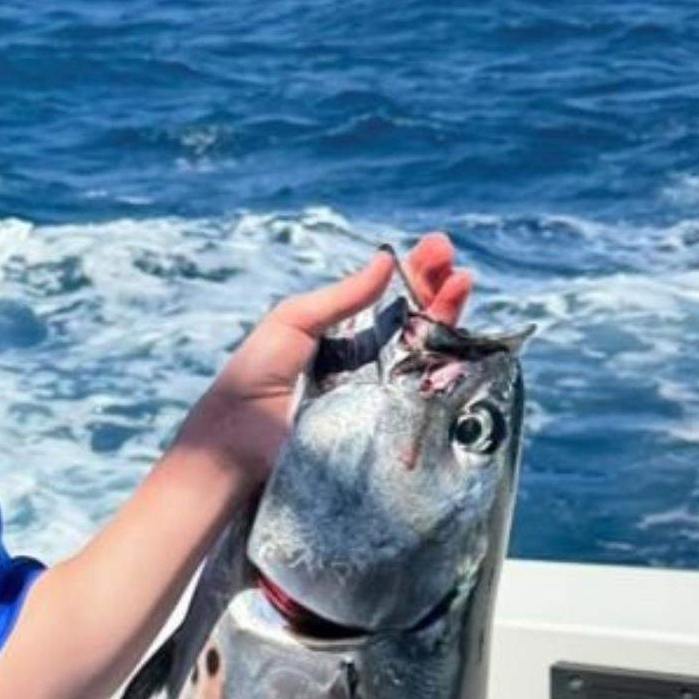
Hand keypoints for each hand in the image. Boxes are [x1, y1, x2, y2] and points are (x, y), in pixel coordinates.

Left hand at [190, 231, 471, 490]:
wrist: (237, 450)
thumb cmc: (252, 382)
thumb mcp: (292, 324)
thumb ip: (340, 297)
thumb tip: (386, 259)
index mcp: (344, 338)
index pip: (390, 300)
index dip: (416, 274)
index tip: (438, 248)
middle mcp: (370, 367)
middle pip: (417, 324)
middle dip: (439, 291)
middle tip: (454, 263)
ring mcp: (383, 401)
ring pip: (429, 357)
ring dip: (449, 318)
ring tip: (461, 284)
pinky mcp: (388, 435)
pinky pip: (426, 402)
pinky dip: (448, 371)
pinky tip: (461, 340)